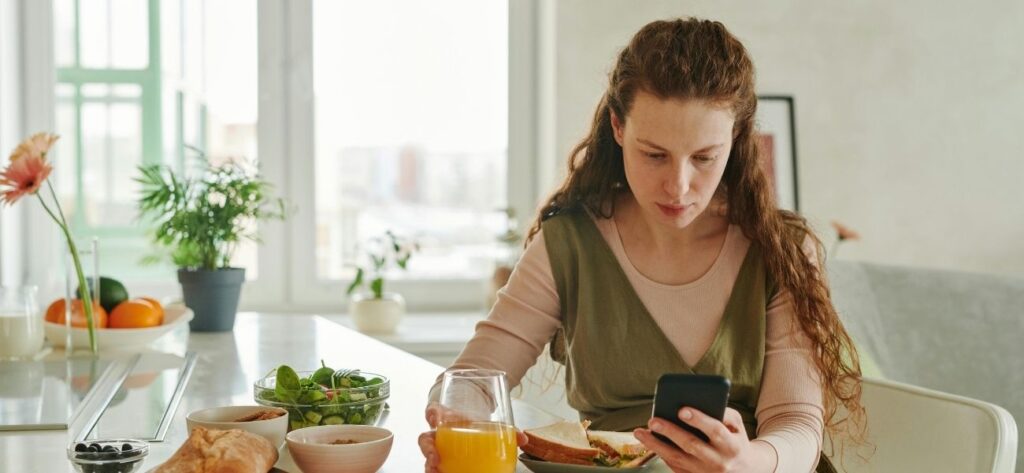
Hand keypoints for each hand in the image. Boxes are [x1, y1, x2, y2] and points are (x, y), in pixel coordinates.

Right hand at [418, 403, 527, 472]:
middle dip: (428, 449)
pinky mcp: (443, 461)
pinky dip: (437, 471)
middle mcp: (440, 433)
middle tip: (436, 458)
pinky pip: (435, 467)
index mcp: (448, 418)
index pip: (434, 411)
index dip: (432, 414)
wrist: (472, 428)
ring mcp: (439, 448)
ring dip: (430, 466)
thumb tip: (523, 439)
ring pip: (428, 457)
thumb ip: (507, 430)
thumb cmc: (475, 425)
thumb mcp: (489, 424)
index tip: (435, 419)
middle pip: (426, 439)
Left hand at [633, 407, 758, 472]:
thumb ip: (724, 413)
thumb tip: (700, 402)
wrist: (744, 471)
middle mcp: (718, 461)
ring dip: (656, 445)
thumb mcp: (738, 425)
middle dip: (670, 432)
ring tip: (640, 432)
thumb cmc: (735, 440)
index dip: (698, 420)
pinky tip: (649, 441)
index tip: (681, 409)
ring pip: (677, 459)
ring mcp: (705, 472)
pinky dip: (660, 454)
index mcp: (732, 445)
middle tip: (653, 420)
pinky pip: (674, 467)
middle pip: (691, 445)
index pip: (714, 431)